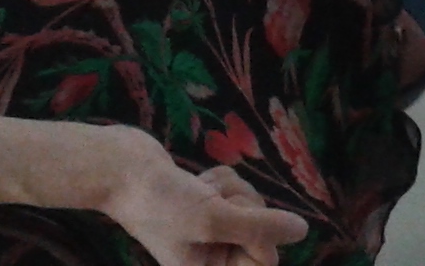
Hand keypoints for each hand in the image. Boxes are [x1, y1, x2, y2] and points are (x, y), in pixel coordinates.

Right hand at [94, 125, 306, 265]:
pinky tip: (195, 181)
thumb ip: (259, 227)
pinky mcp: (205, 204)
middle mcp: (210, 257)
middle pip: (259, 230)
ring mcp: (208, 230)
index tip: (235, 220)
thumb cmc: (163, 202)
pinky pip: (232, 190)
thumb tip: (302, 231)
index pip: (263, 262)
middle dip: (241, 204)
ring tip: (200, 188)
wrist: (122, 169)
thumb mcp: (214, 219)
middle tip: (212, 198)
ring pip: (247, 205)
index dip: (258, 237)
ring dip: (228, 188)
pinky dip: (217, 180)